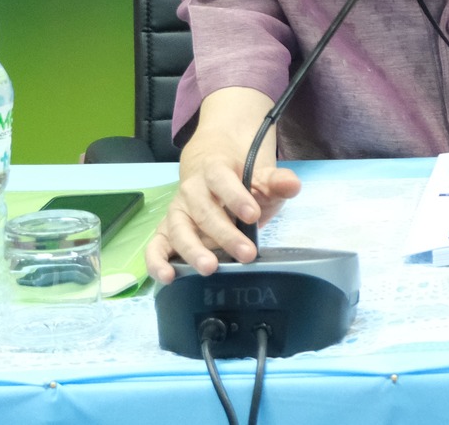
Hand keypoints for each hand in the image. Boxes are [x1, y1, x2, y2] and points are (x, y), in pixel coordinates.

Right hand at [143, 87, 300, 282]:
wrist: (212, 172)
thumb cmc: (241, 182)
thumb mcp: (261, 178)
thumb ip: (276, 181)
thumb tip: (293, 185)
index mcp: (214, 171)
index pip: (222, 181)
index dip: (236, 197)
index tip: (253, 215)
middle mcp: (190, 192)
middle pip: (204, 212)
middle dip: (225, 235)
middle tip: (246, 254)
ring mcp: (176, 214)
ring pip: (179, 231)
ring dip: (193, 251)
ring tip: (210, 268)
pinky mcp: (165, 233)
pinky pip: (155, 247)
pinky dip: (156, 262)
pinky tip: (168, 277)